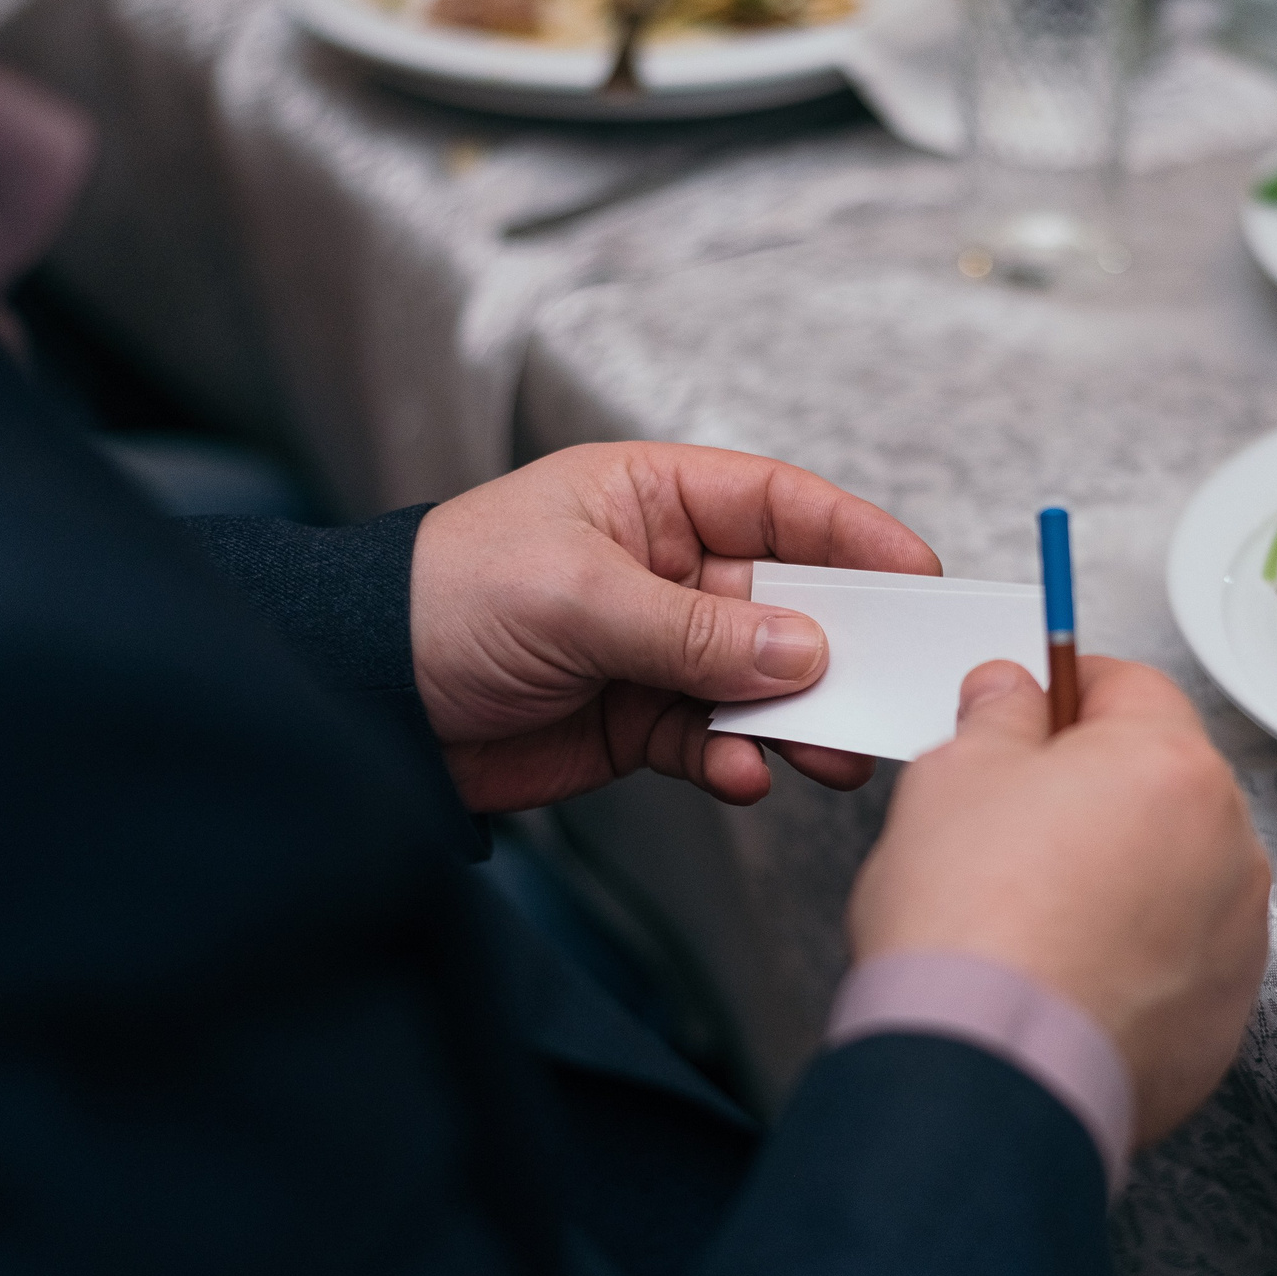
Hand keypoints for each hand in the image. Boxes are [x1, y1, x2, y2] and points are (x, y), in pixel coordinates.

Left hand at [410, 443, 939, 810]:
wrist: (358, 698)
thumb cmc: (443, 601)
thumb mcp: (576, 598)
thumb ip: (696, 632)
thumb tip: (804, 652)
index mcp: (649, 500)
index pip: (779, 506)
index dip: (855, 538)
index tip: (919, 578)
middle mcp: (663, 569)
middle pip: (786, 602)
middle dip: (840, 648)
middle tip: (893, 689)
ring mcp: (654, 649)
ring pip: (760, 681)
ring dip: (798, 719)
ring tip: (831, 756)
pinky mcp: (636, 721)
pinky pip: (712, 738)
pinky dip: (733, 760)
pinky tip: (736, 775)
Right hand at [847, 657, 1271, 1147]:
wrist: (986, 1074)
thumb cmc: (969, 930)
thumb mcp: (952, 777)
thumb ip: (998, 717)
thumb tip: (1012, 696)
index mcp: (1170, 765)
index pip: (1128, 684)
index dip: (1065, 691)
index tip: (1030, 711)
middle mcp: (1228, 846)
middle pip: (1161, 782)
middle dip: (1095, 792)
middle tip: (1012, 825)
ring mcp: (1236, 938)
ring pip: (1176, 874)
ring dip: (1121, 877)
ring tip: (1034, 915)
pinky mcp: (1222, 1019)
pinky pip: (1178, 961)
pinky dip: (1132, 960)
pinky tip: (1063, 976)